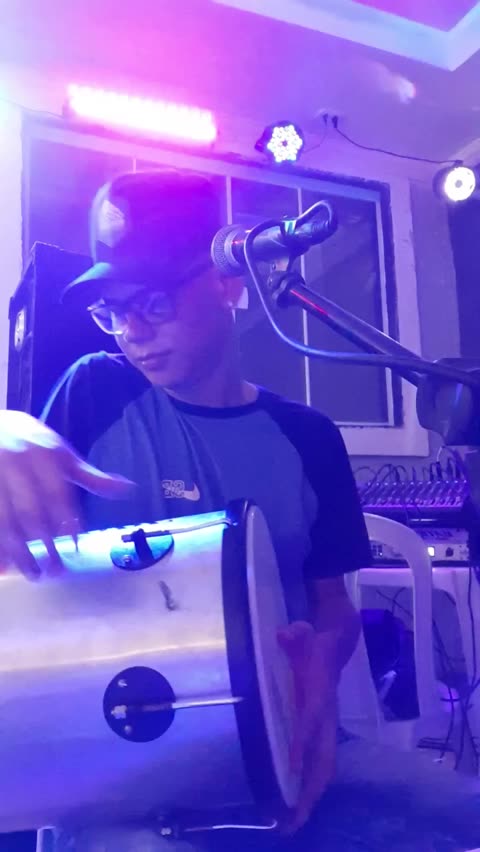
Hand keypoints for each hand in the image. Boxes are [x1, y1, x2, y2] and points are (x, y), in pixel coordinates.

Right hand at [0, 410, 133, 579]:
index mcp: (41, 454)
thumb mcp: (62, 454)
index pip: (56, 491)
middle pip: (29, 510)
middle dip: (43, 543)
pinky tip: (5, 565)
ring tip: (33, 574)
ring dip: (18, 550)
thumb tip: (128, 488)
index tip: (76, 543)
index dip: (66, 518)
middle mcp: (14, 464)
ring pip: (5, 520)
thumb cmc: (33, 443)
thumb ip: (89, 476)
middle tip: (56, 570)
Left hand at [278, 621, 336, 832]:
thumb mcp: (304, 632)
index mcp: (320, 693)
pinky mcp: (323, 735)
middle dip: (312, 790)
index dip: (303, 741)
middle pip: (325, 758)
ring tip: (293, 824)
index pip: (312, 719)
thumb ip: (295, 633)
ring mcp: (327, 729)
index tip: (293, 767)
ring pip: (325, 768)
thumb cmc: (315, 644)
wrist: (336, 647)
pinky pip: (320, 766)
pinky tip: (296, 806)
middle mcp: (327, 717)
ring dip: (311, 797)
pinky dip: (311, 789)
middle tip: (293, 819)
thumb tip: (284, 634)